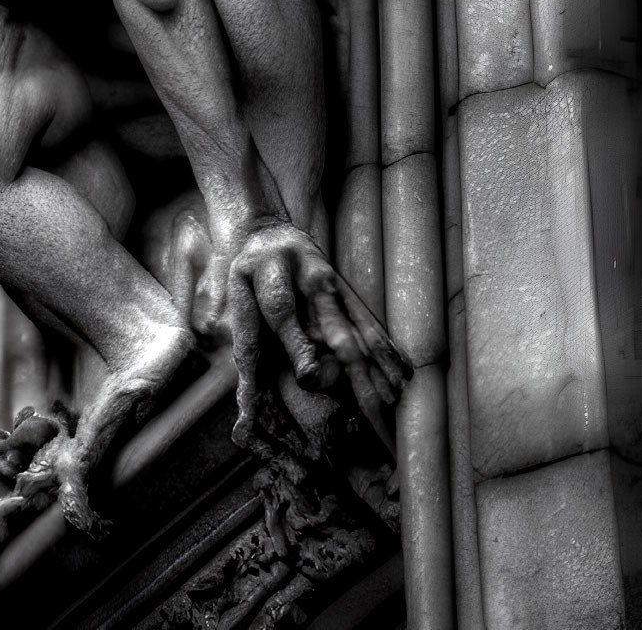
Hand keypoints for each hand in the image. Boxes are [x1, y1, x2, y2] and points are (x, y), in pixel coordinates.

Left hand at [226, 221, 411, 450]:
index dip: (298, 345)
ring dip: (378, 366)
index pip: (285, 312)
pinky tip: (404, 372)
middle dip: (357, 373)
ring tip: (394, 399)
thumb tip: (247, 398)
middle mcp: (310, 280)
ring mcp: (334, 287)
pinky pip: (370, 322)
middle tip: (373, 411)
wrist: (269, 230)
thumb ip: (247, 344)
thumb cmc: (248, 274)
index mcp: (272, 276)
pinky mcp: (348, 292)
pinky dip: (386, 348)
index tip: (311, 379)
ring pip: (359, 330)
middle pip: (335, 330)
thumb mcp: (237, 298)